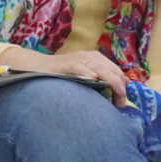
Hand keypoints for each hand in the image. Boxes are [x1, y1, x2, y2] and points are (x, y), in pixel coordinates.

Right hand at [0, 45, 130, 102]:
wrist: (37, 66)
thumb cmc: (60, 74)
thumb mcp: (82, 75)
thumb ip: (96, 82)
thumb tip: (112, 96)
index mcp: (96, 58)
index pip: (116, 71)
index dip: (122, 85)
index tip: (123, 100)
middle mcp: (90, 56)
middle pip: (112, 71)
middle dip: (120, 87)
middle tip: (122, 104)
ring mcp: (79, 59)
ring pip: (101, 69)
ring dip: (111, 83)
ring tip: (117, 95)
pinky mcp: (67, 64)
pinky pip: (80, 67)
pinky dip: (87, 73)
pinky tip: (94, 80)